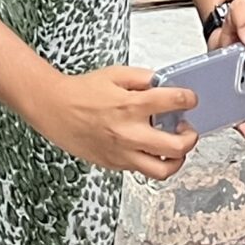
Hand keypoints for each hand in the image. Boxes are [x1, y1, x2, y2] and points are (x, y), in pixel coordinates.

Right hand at [27, 66, 201, 180]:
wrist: (54, 109)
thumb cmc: (82, 91)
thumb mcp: (115, 74)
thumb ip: (142, 77)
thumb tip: (163, 83)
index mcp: (131, 105)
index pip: (173, 102)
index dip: (188, 98)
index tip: (190, 98)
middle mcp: (130, 133)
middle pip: (176, 146)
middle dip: (190, 137)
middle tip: (187, 129)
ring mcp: (123, 153)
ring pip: (163, 170)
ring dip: (177, 159)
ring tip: (175, 147)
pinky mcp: (116, 164)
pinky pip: (143, 170)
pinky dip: (154, 161)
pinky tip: (152, 148)